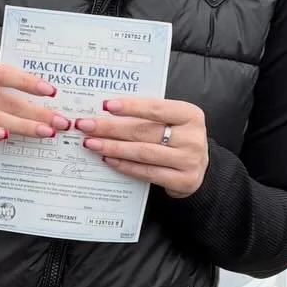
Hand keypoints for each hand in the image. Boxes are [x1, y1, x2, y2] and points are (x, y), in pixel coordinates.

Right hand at [0, 61, 71, 151]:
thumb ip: (10, 90)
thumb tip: (50, 101)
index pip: (3, 74)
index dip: (27, 82)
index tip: (51, 91)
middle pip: (4, 101)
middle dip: (36, 112)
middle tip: (59, 121)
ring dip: (23, 126)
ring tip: (46, 132)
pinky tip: (6, 136)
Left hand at [73, 97, 209, 197]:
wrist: (200, 167)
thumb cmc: (177, 138)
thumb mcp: (171, 120)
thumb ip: (147, 115)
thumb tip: (106, 109)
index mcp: (191, 115)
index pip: (156, 108)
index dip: (130, 107)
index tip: (105, 105)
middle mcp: (193, 138)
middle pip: (144, 131)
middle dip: (111, 128)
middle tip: (86, 125)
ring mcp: (189, 161)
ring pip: (143, 153)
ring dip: (112, 147)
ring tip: (90, 143)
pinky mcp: (183, 181)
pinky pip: (146, 172)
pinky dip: (124, 165)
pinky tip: (107, 159)